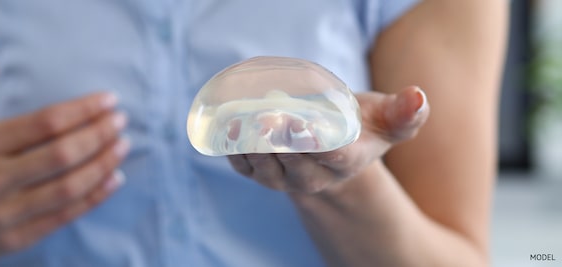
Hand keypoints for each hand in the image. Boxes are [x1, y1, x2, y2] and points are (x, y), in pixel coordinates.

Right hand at [0, 39, 129, 265]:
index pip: (44, 122)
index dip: (83, 110)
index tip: (109, 100)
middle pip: (62, 153)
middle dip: (100, 134)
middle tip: (121, 121)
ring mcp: (4, 214)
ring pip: (69, 186)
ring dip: (103, 164)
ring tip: (122, 145)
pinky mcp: (15, 240)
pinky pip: (65, 216)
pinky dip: (94, 196)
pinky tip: (113, 179)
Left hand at [227, 87, 428, 193]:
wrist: (326, 151)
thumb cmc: (360, 129)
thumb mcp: (385, 120)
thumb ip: (404, 113)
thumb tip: (418, 97)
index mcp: (343, 161)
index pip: (329, 154)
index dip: (313, 139)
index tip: (299, 121)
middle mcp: (310, 176)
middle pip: (290, 158)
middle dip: (277, 136)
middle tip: (266, 111)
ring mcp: (280, 177)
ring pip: (262, 161)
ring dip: (250, 138)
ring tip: (245, 113)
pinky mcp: (255, 171)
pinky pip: (241, 161)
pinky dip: (233, 144)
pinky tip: (230, 123)